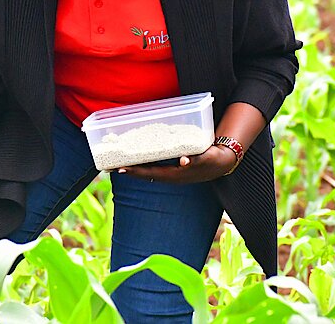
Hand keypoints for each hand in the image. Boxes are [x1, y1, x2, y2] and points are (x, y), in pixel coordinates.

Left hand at [117, 144, 236, 183]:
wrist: (222, 162)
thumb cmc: (213, 158)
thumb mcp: (206, 158)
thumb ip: (195, 159)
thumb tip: (182, 160)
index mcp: (176, 174)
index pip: (151, 174)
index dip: (135, 171)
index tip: (120, 169)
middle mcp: (171, 176)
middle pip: (146, 173)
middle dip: (129, 169)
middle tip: (111, 165)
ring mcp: (171, 173)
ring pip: (149, 170)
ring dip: (135, 167)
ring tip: (118, 162)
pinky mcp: (173, 168)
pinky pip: (155, 166)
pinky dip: (144, 163)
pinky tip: (136, 158)